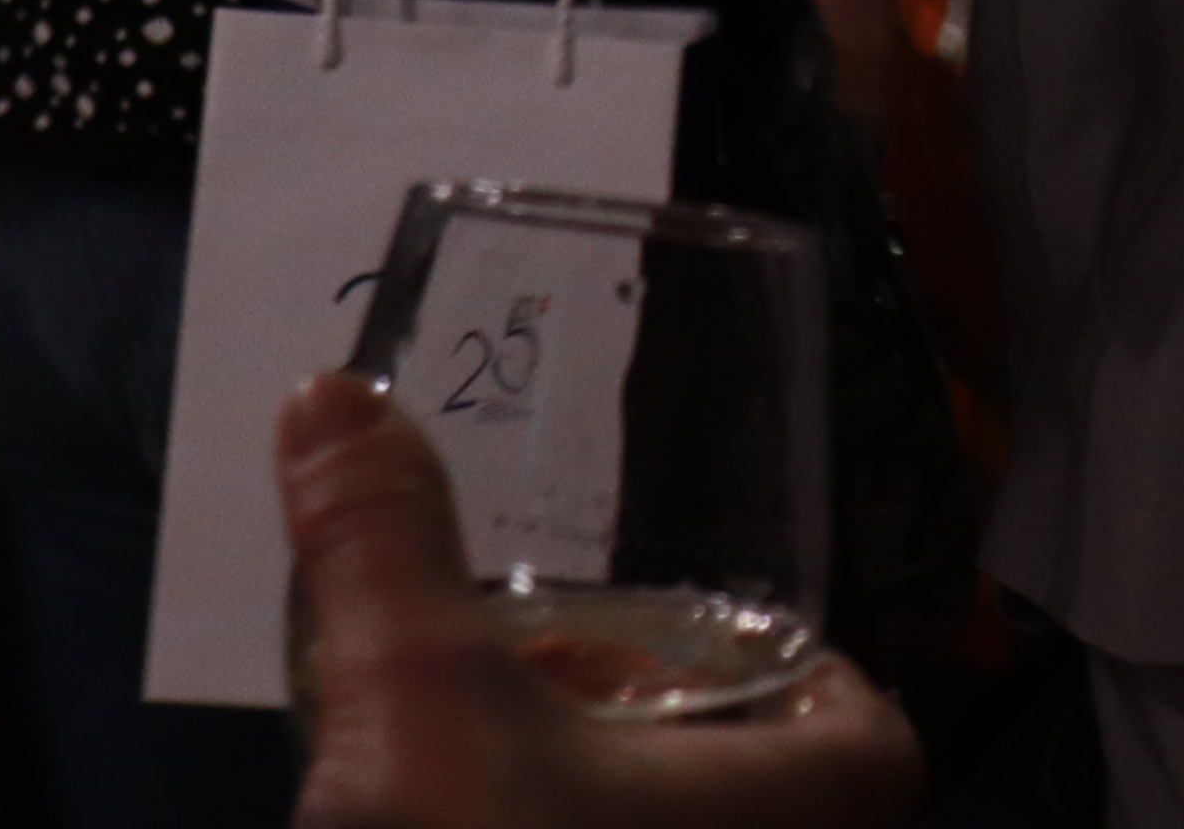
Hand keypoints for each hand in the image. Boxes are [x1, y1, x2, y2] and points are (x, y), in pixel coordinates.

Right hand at [280, 369, 923, 828]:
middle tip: (493, 727)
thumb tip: (328, 398)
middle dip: (599, 727)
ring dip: (568, 805)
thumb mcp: (423, 704)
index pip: (782, 651)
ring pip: (667, 826)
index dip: (661, 641)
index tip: (556, 649)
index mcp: (855, 765)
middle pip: (717, 745)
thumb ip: (381, 545)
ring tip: (462, 806)